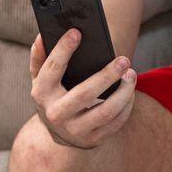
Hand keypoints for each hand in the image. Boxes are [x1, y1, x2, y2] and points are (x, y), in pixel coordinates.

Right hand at [29, 29, 136, 148]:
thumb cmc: (53, 95)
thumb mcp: (41, 78)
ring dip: (123, 92)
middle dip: (106, 75)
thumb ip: (40, 57)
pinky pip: (115, 122)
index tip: (77, 32)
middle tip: (123, 60)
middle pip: (84, 93)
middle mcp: (56, 114)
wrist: (58, 132)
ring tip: (132, 74)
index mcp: (41, 93)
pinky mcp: (92, 139)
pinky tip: (131, 91)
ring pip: (105, 111)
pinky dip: (127, 105)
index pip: (52, 69)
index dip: (63, 49)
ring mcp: (74, 130)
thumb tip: (42, 36)